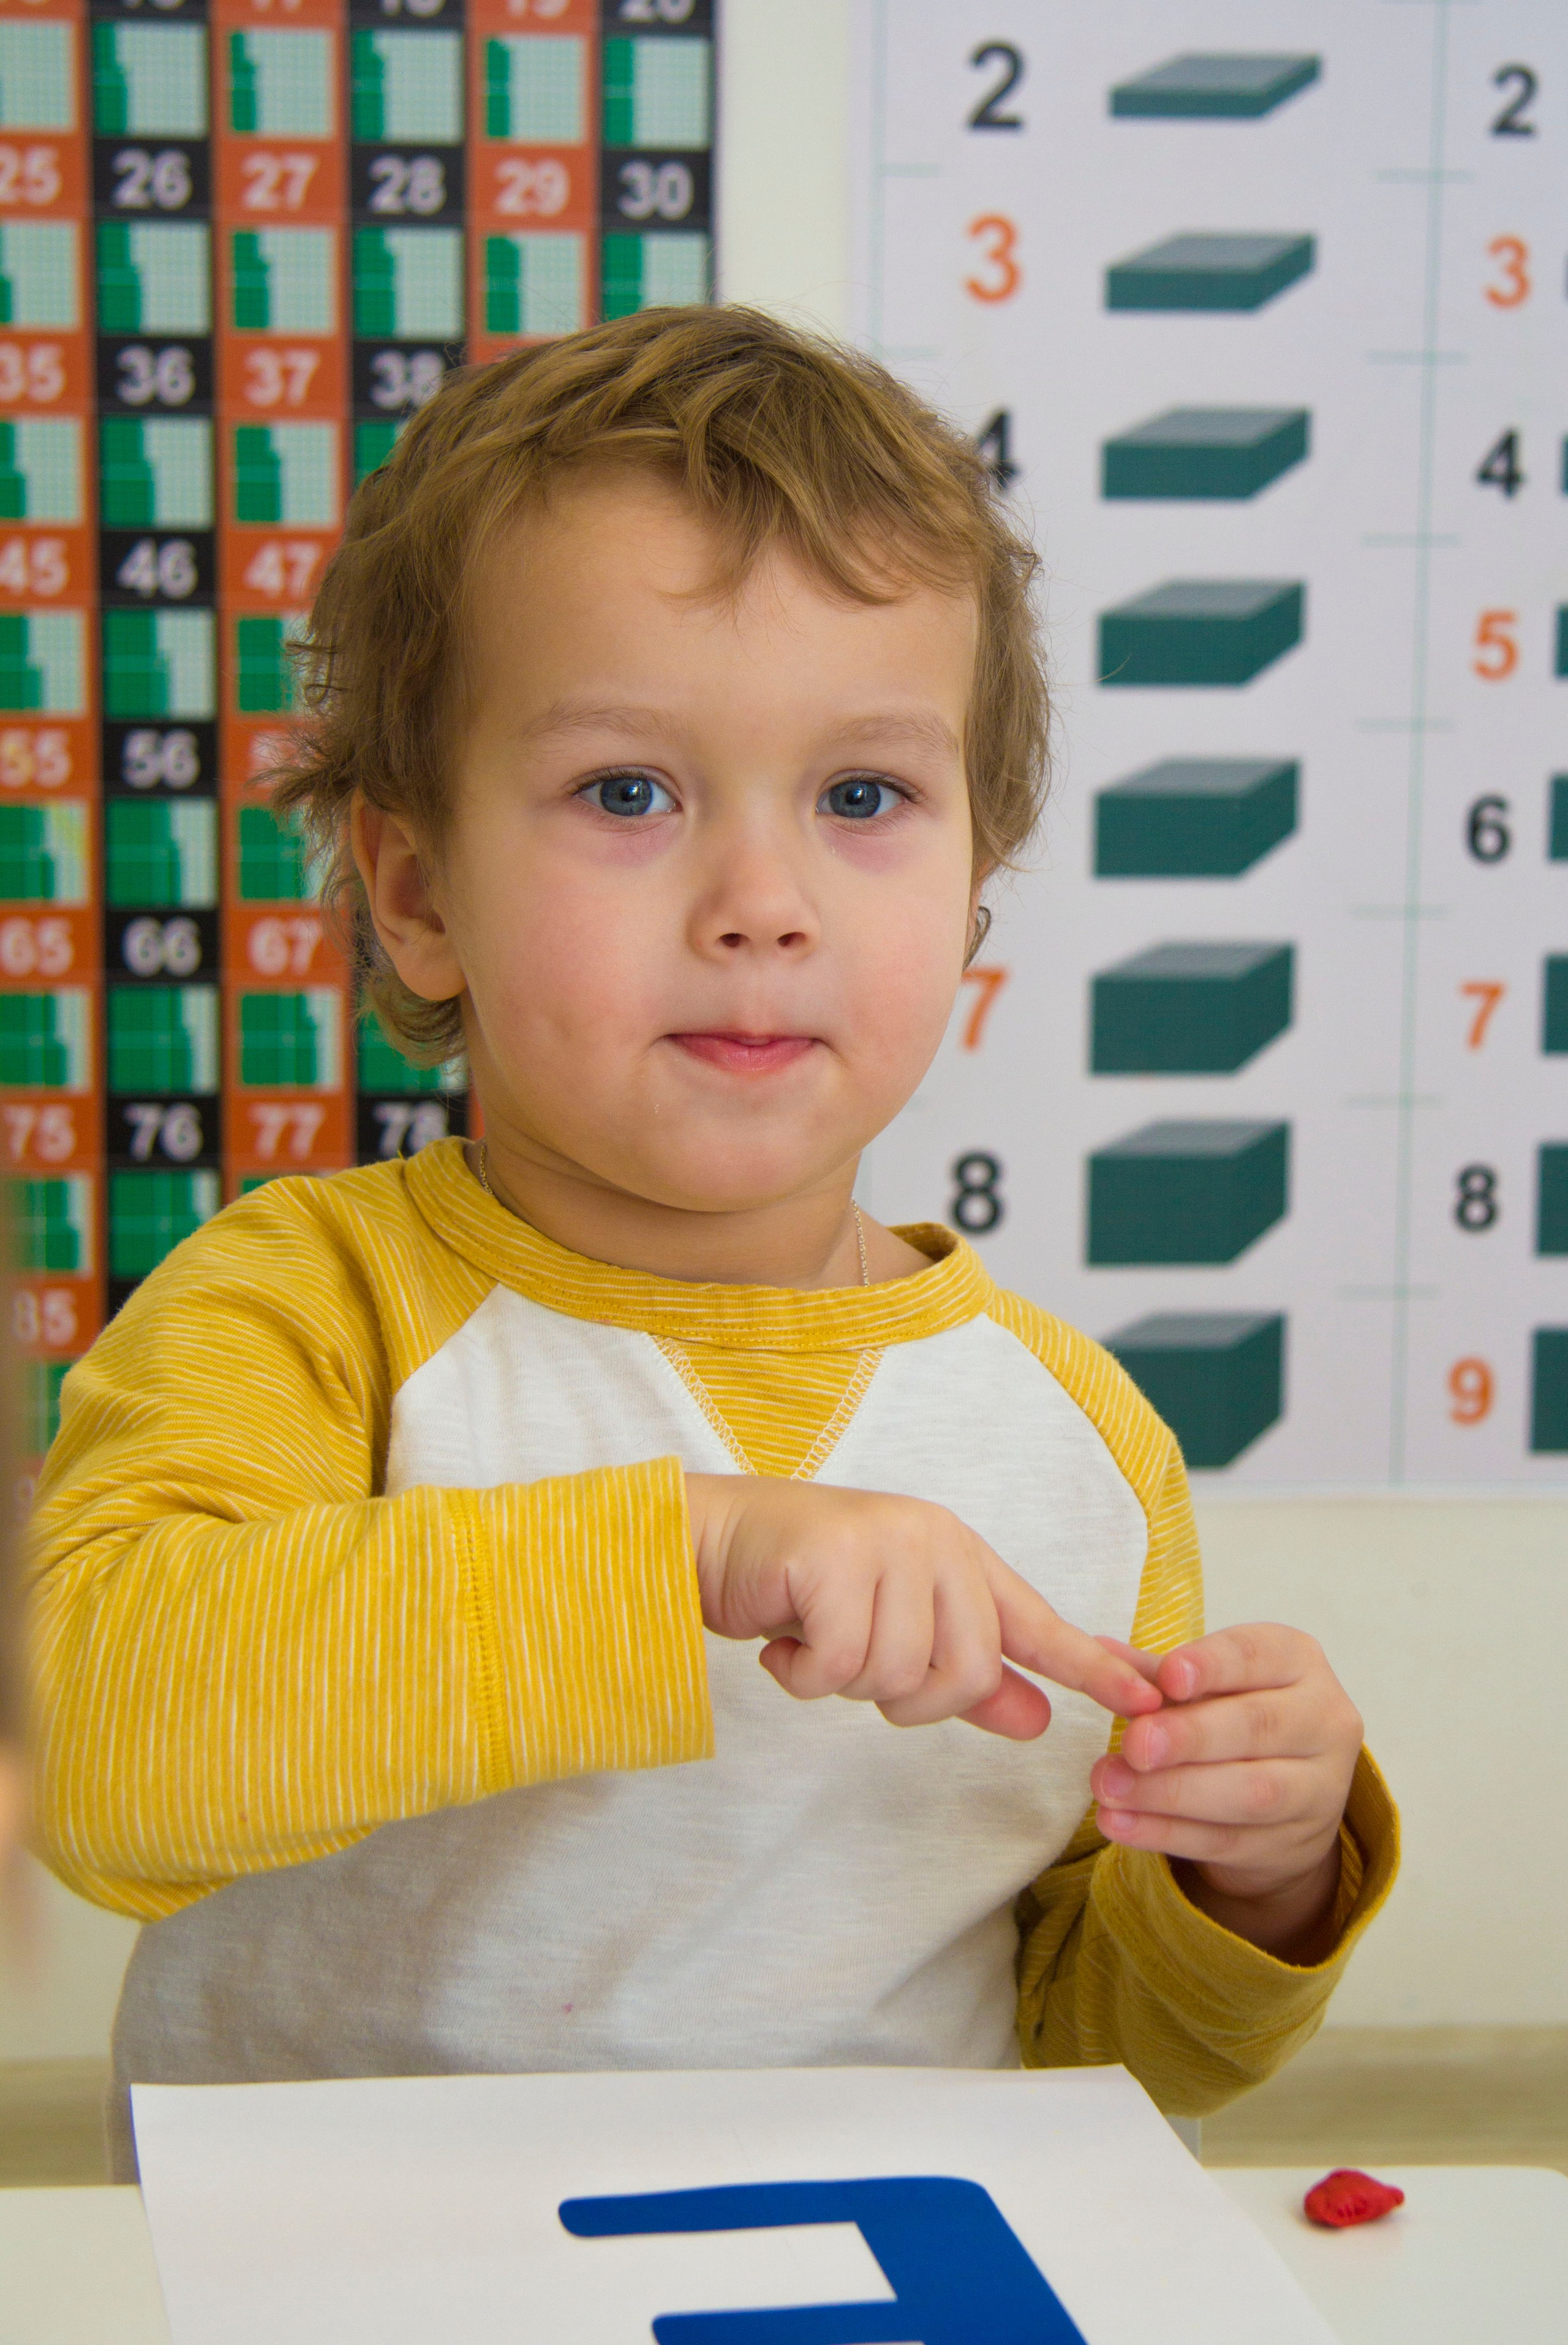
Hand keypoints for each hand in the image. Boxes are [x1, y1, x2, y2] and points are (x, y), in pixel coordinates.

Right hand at [686, 1474, 1163, 1739]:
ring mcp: (886, 1543)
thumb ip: (966, 1679)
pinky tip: (783, 1638)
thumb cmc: (805, 1589)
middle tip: (853, 1662)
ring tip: (813, 1635)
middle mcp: (934, 1541)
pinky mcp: (833, 1558)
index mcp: (959, 1556)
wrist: (713, 1542)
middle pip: (965, 1674)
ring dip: (844, 1681)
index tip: (1149, 1693)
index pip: (1038, 1621)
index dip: (1093, 1664)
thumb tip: (1036, 1720)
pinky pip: (839, 1666)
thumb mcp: (894, 1634)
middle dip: (906, 1696)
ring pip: (899, 1676)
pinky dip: (802, 1673)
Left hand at [1088, 1626, 1362, 1959]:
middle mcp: (1323, 1720)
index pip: (1259, 1655)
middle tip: (1133, 1744)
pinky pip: (1227, 1840)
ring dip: (1171, 1792)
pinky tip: (1120, 1823)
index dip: (1214, 1666)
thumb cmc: (1235, 1715)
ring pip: (1249, 1792)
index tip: (1169, 1678)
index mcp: (1298, 1662)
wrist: (1288, 1796)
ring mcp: (1318, 1788)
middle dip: (1190, 1737)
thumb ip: (1155, 1671)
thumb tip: (1097, 1651)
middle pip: (1258, 1726)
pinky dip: (1167, 1834)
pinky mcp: (1294, 1843)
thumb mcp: (1204, 1684)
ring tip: (1110, 1786)